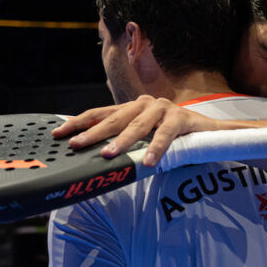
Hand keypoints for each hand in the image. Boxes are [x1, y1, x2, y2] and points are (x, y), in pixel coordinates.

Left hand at [53, 95, 218, 166]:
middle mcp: (144, 104)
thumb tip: (93, 154)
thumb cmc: (170, 137)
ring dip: (123, 141)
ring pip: (138, 126)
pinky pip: (165, 135)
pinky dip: (156, 148)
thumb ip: (123, 140)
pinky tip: (149, 162)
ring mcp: (163, 108)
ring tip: (109, 155)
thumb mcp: (143, 137)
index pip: (100, 114)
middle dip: (93, 133)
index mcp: (132, 108)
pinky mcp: (180, 118)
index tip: (58, 133)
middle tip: (77, 145)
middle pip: (114, 119)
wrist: (207, 131)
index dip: (79, 122)